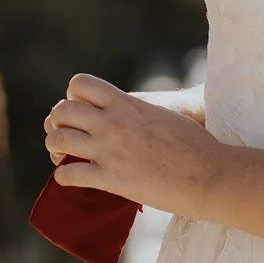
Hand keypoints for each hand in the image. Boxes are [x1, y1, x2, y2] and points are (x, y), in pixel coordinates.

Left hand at [43, 73, 223, 214]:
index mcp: (126, 103)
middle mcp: (112, 122)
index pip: (80, 84)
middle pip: (62, 110)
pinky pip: (68, 174)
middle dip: (60, 122)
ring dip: (55, 147)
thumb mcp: (163, 114)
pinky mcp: (109, 178)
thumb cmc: (195, 143)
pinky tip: (70, 178)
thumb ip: (138, 111)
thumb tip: (132, 112)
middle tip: (68, 134)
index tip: (83, 110)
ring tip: (63, 155)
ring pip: (58, 139)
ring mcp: (108, 150)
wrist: (208, 174)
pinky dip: (63, 177)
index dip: (75, 96)